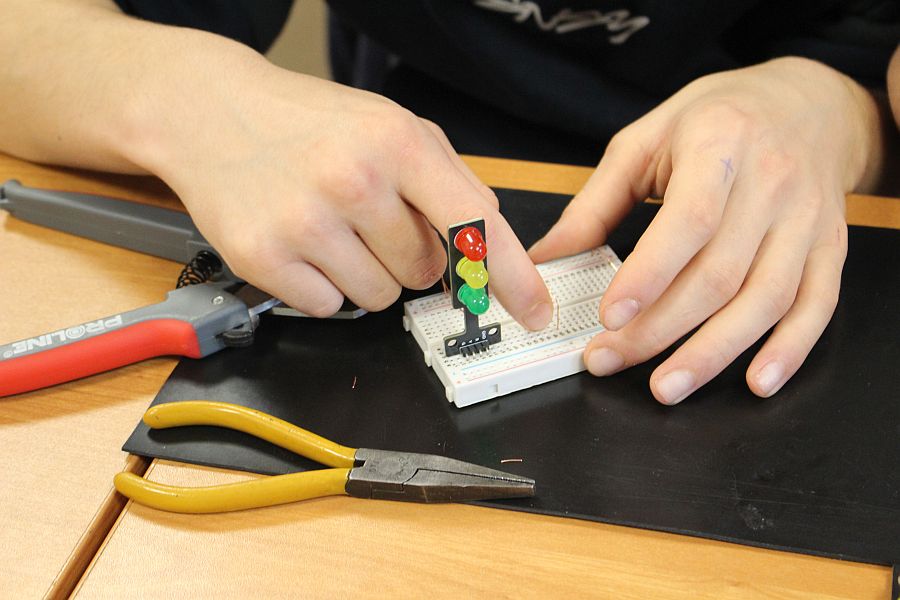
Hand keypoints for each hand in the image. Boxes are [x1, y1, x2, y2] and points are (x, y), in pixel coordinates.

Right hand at [132, 50, 552, 326]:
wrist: (211, 112)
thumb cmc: (310, 124)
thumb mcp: (392, 127)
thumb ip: (450, 183)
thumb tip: (489, 248)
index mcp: (397, 144)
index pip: (473, 225)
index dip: (510, 277)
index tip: (534, 312)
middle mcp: (353, 181)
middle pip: (424, 273)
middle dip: (406, 254)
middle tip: (367, 214)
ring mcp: (304, 222)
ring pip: (378, 298)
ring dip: (365, 272)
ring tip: (331, 225)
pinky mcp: (262, 258)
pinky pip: (328, 307)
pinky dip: (323, 286)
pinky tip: (302, 243)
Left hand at [529, 57, 882, 403]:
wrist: (808, 103)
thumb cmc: (717, 119)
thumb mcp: (645, 141)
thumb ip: (595, 203)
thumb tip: (547, 256)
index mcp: (719, 147)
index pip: (688, 222)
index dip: (649, 276)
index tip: (609, 317)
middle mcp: (772, 184)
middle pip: (718, 274)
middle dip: (659, 329)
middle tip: (608, 359)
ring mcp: (806, 220)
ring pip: (764, 300)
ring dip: (714, 353)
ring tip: (667, 386)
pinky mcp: (830, 247)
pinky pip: (817, 305)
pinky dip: (790, 350)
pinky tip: (758, 382)